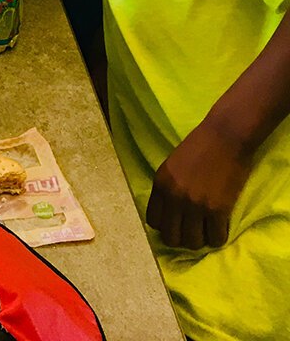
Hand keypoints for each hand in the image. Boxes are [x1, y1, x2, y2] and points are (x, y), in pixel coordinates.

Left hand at [146, 116, 254, 250]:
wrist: (225, 136)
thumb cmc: (200, 146)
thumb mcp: (173, 165)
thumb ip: (168, 188)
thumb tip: (169, 215)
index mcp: (161, 183)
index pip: (153, 221)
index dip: (165, 226)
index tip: (176, 224)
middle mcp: (174, 197)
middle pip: (171, 237)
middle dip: (182, 238)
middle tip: (193, 231)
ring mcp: (195, 205)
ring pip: (193, 242)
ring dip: (201, 240)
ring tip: (207, 230)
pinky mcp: (217, 210)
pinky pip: (216, 239)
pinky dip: (219, 236)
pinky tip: (221, 227)